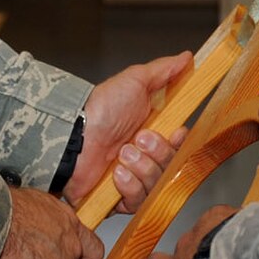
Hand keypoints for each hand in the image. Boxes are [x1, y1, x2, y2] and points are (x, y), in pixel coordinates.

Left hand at [69, 52, 191, 210]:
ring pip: (156, 184)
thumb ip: (164, 71)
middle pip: (170, 166)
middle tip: (139, 138)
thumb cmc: (101, 108)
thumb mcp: (135, 81)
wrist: (72, 135)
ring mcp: (131, 180)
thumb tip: (186, 57)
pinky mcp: (117, 199)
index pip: (179, 146)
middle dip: (158, 152)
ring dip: (142, 167)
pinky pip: (137, 201)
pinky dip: (129, 186)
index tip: (176, 133)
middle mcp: (144, 158)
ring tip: (122, 154)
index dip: (180, 142)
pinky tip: (116, 173)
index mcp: (152, 133)